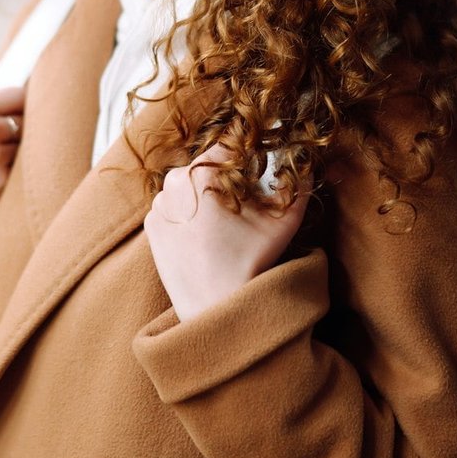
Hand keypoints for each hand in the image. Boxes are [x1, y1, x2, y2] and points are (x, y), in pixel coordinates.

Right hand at [0, 86, 25, 273]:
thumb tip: (19, 95)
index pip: (18, 95)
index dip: (25, 104)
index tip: (27, 110)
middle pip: (26, 123)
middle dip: (20, 133)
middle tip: (3, 144)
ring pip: (26, 148)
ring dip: (17, 155)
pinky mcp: (1, 182)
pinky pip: (20, 171)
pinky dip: (12, 174)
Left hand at [144, 144, 308, 321]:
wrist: (217, 309)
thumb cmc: (252, 263)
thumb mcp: (283, 221)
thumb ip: (296, 184)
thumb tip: (304, 163)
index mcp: (202, 173)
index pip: (228, 148)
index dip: (247, 159)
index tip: (258, 173)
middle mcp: (173, 183)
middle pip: (207, 168)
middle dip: (226, 180)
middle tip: (244, 206)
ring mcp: (159, 206)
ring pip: (189, 188)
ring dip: (206, 197)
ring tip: (225, 226)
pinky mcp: (152, 227)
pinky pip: (175, 209)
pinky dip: (189, 216)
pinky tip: (206, 237)